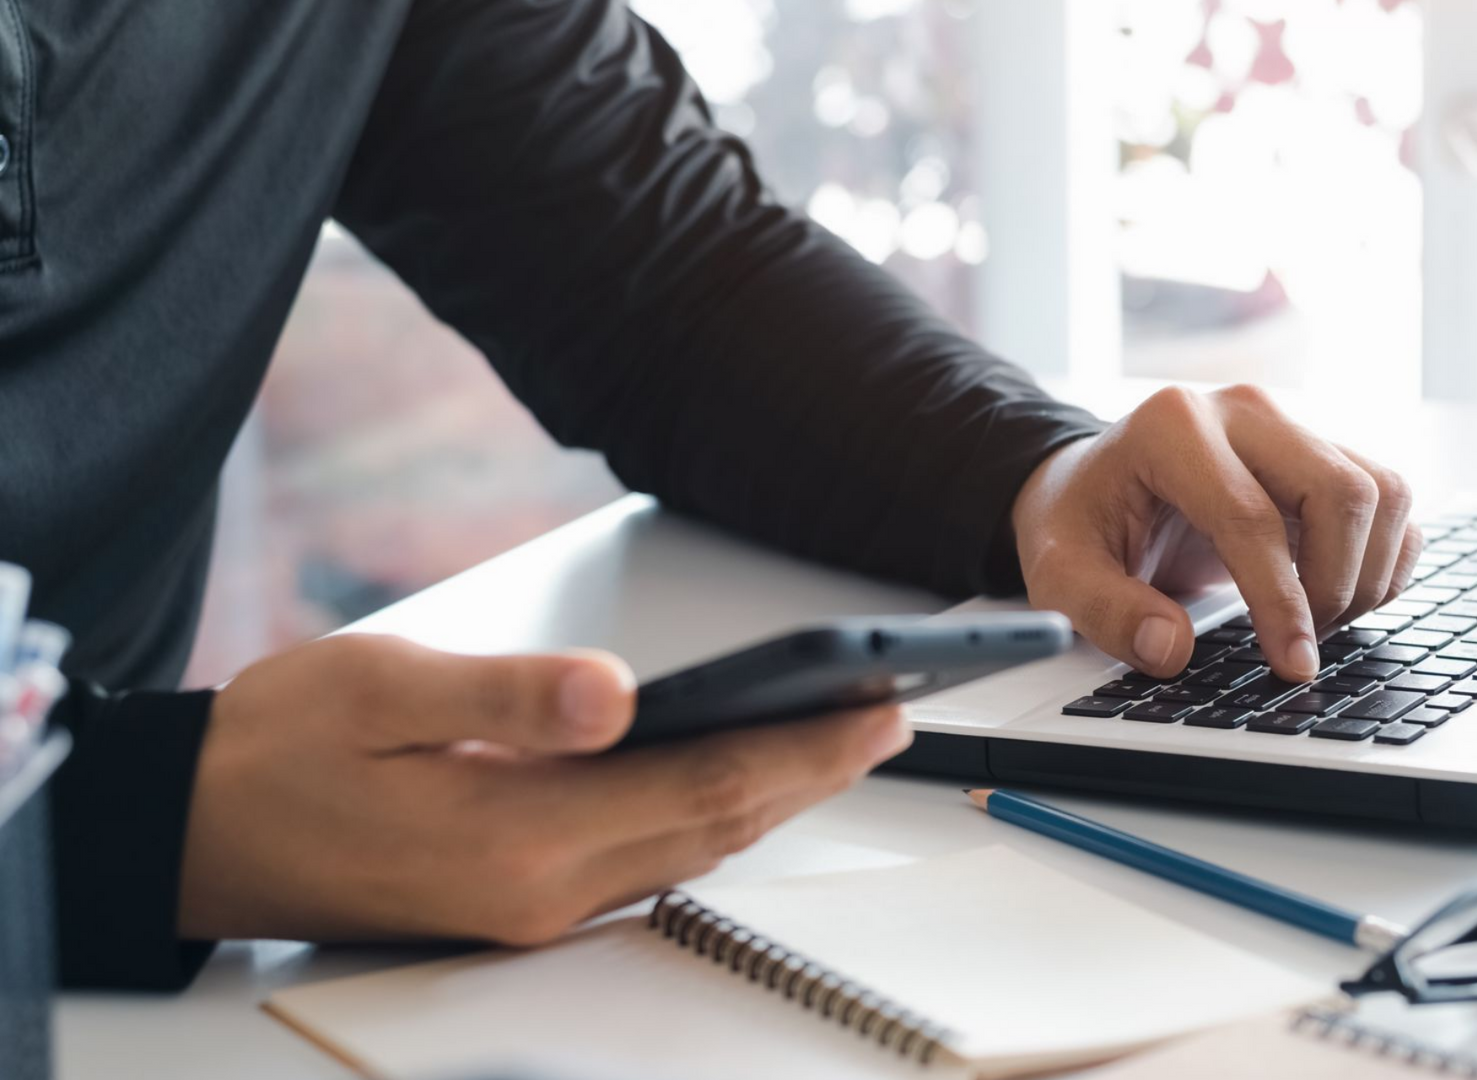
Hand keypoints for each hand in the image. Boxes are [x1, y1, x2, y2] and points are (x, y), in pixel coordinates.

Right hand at [178, 634, 909, 943]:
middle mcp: (541, 892)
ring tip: (838, 740)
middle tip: (890, 716)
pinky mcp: (517, 904)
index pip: (702, 784)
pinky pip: (646, 862)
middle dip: (815, 772)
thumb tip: (616, 693)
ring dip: (772, 797)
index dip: (804, 746)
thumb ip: (505, 696)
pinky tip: (734, 780)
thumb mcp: (380, 691)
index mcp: (517, 838)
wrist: (194, 833)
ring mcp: (532, 910)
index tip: (877, 706)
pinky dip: (709, 816)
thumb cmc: (277, 750)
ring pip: (689, 850)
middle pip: (716, 825)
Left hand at [1010, 386, 1419, 682]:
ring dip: (1368, 574)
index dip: (1282, 602)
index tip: (1292, 665)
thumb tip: (1170, 648)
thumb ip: (1107, 612)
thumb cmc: (1079, 523)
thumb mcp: (1059, 573)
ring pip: (1382, 492)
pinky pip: (1390, 501)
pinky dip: (1383, 558)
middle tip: (1300, 648)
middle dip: (1336, 586)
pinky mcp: (1321, 450)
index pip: (1252, 518)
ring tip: (1316, 625)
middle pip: (1342, 492)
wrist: (1093, 485)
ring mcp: (1290, 426)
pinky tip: (1337, 597)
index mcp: (1173, 427)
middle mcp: (1243, 411)